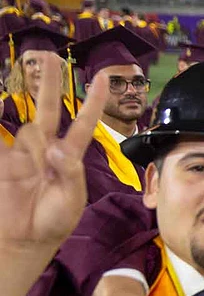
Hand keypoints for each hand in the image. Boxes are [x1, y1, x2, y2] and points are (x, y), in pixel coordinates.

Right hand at [0, 54, 109, 295]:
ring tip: (21, 79)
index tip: (102, 76)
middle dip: (49, 82)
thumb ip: (69, 172)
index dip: (92, 101)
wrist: (25, 240)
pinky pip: (0, 137)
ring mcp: (22, 153)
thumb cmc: (54, 222)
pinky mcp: (4, 161)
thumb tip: (55, 147)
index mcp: (69, 157)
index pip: (83, 123)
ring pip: (24, 122)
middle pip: (48, 108)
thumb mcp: (72, 200)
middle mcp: (46, 148)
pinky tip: (4, 120)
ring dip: (25, 105)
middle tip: (48, 54)